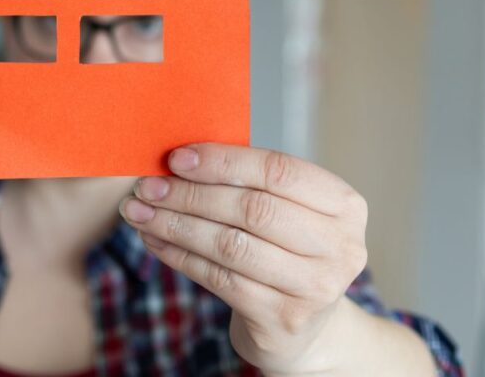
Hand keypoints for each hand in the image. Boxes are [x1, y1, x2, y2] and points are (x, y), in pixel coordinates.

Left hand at [118, 142, 368, 374]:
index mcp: (345, 205)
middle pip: (253, 209)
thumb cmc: (286, 250)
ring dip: (176, 225)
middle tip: (146, 187)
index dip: (223, 161)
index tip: (176, 158)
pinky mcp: (283, 319)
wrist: (306, 327)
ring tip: (139, 212)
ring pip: (231, 246)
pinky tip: (154, 241)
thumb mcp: (287, 212)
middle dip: (190, 195)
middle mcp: (340, 247)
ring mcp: (314, 288)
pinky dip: (180, 256)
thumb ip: (249, 183)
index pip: (279, 171)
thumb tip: (178, 158)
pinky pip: (219, 279)